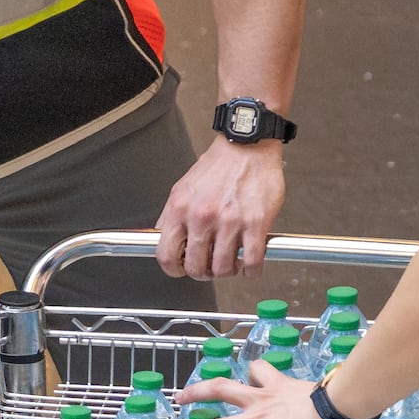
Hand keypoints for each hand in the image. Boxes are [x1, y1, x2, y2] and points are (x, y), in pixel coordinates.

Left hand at [151, 135, 284, 281]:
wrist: (247, 146)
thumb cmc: (218, 166)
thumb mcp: (182, 188)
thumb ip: (172, 216)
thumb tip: (163, 240)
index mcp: (180, 209)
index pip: (166, 255)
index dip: (174, 269)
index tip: (182, 269)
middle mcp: (202, 216)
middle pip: (196, 268)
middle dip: (203, 273)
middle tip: (211, 267)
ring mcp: (229, 221)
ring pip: (224, 269)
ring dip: (228, 272)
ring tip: (232, 262)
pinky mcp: (255, 222)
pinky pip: (252, 261)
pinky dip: (251, 270)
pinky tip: (250, 263)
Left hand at [172, 355, 337, 418]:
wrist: (335, 408)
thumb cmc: (343, 403)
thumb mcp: (340, 401)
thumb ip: (349, 415)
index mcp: (280, 387)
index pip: (259, 371)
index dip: (253, 372)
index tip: (250, 373)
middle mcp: (262, 401)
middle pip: (221, 389)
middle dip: (199, 392)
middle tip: (180, 397)